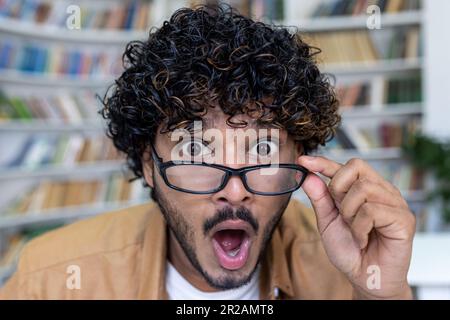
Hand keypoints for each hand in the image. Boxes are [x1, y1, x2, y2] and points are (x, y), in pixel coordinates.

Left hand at [298, 156, 415, 298]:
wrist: (364, 278)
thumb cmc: (349, 250)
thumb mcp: (327, 222)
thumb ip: (320, 199)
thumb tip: (308, 176)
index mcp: (365, 189)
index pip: (346, 166)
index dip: (324, 162)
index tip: (303, 161)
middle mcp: (382, 191)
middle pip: (356, 167)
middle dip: (338, 190)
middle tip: (342, 215)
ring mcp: (395, 203)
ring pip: (363, 188)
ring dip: (350, 213)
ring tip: (355, 230)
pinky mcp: (404, 219)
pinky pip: (373, 210)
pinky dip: (360, 228)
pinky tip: (363, 240)